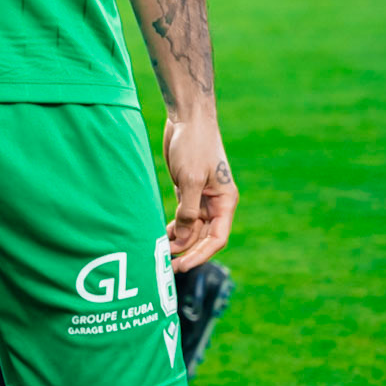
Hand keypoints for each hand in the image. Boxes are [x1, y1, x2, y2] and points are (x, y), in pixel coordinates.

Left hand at [163, 115, 237, 271]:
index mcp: (225, 202)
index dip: (200, 254)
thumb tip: (184, 238)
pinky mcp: (188, 191)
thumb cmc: (194, 145)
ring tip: (160, 253)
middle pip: (204, 237)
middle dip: (188, 252)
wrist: (188, 119)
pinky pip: (184, 217)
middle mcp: (216, 204)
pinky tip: (162, 236)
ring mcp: (202, 198)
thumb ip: (188, 210)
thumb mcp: (190, 179)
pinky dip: (175, 228)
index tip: (183, 265)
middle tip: (167, 266)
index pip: (217, 238)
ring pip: (193, 229)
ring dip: (179, 242)